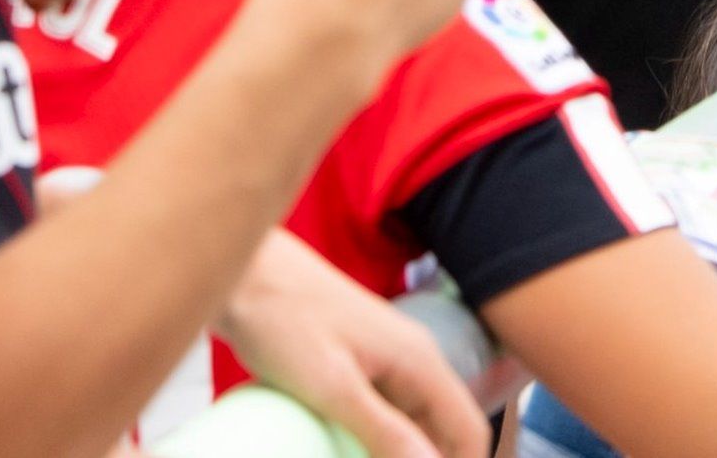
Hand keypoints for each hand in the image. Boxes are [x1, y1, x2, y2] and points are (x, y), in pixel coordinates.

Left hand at [218, 230, 490, 457]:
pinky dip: (371, 439)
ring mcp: (387, 361)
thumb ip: (385, 429)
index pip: (469, 429)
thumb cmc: (285, 321)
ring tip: (358, 457)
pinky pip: (381, 412)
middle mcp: (414, 361)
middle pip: (441, 429)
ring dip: (398, 453)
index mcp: (421, 363)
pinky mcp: (359, 365)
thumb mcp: (333, 385)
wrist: (247, 276)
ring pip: (411, 422)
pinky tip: (341, 450)